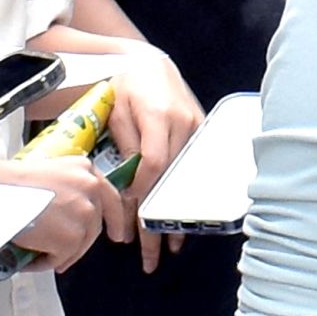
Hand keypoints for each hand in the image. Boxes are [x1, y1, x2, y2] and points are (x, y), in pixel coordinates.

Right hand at [0, 158, 125, 266]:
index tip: (118, 233)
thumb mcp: (47, 172)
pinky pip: (61, 259)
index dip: (115, 219)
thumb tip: (69, 213)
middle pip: (94, 225)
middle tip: (65, 255)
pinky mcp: (71, 237)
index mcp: (85, 168)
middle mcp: (90, 188)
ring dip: (58, 254)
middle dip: (81, 243)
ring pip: (79, 245)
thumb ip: (68, 187)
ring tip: (35, 253)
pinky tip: (28, 257)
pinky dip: (43, 263)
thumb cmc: (6, 182)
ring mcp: (83, 213)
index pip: (110, 197)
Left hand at [98, 50, 201, 275]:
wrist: (146, 62)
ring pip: (185, 178)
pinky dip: (186, 192)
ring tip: (173, 244)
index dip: (141, 198)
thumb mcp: (114, 112)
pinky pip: (193, 167)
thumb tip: (129, 188)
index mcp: (158, 116)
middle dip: (162, 220)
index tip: (130, 225)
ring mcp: (196, 126)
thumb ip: (123, 146)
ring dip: (179, 213)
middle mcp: (183, 122)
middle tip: (153, 254)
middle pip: (172, 180)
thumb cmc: (123, 85)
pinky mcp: (202, 128)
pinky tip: (184, 214)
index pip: (152, 166)